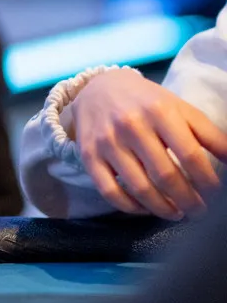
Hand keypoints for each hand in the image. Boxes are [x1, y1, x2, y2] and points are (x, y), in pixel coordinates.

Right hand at [68, 68, 226, 219]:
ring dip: (163, 209)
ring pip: (139, 188)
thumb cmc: (147, 101)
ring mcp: (107, 142)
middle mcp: (131, 125)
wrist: (97, 88)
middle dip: (188, 202)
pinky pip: (110, 192)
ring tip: (177, 214)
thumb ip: (209, 134)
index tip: (214, 195)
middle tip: (199, 212)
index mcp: (159, 111)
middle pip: (166, 176)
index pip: (190, 156)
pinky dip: (131, 207)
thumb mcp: (180, 108)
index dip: (208, 182)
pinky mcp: (89, 155)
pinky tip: (145, 208)